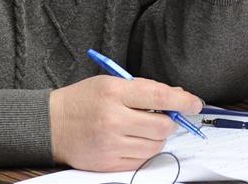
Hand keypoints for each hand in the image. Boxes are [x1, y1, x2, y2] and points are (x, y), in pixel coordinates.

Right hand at [49, 75, 202, 171]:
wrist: (51, 125)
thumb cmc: (84, 99)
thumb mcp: (111, 83)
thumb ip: (144, 88)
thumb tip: (178, 96)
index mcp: (114, 92)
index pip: (159, 97)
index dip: (183, 101)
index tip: (196, 104)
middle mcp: (112, 118)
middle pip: (162, 126)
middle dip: (171, 121)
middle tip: (166, 117)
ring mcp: (110, 143)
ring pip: (155, 145)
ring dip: (159, 136)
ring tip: (144, 127)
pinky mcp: (108, 163)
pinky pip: (142, 160)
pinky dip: (146, 150)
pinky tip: (135, 140)